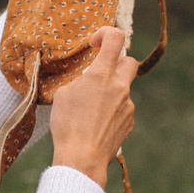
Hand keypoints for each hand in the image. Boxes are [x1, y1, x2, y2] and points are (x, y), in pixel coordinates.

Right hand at [48, 27, 138, 184]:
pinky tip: (97, 124)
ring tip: (91, 109)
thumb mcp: (64, 94)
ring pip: (124, 89)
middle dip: (117, 63)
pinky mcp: (130, 122)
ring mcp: (128, 105)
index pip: (115, 38)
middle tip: (101, 74)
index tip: (96, 43)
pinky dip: (113, 110)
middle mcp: (120, 87)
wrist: (82, 158)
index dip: (106, 34)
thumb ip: (81, 80)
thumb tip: (89, 80)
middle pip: (129, 61)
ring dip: (111, 92)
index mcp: (102, 75)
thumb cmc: (67, 125)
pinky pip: (123, 108)